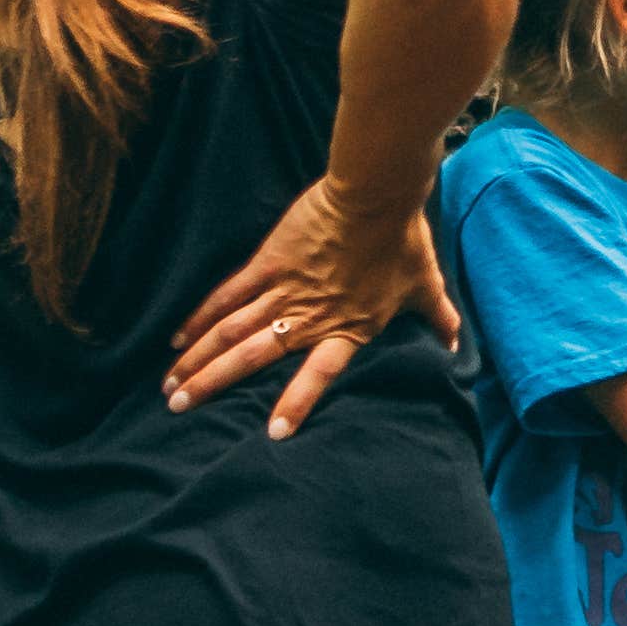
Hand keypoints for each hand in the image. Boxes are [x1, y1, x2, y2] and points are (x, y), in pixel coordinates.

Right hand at [172, 181, 452, 439]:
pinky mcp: (267, 261)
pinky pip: (227, 295)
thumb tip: (456, 343)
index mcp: (348, 328)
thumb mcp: (425, 283)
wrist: (377, 190)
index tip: (273, 435)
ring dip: (198, 359)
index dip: (297, 404)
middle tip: (179, 408)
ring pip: (231, 331)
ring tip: (169, 384)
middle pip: (253, 358)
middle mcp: (309, 315)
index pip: (318, 376)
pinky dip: (200, 317)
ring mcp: (283, 289)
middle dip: (213, 385)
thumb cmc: (403, 238)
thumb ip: (438, 318)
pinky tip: (177, 338)